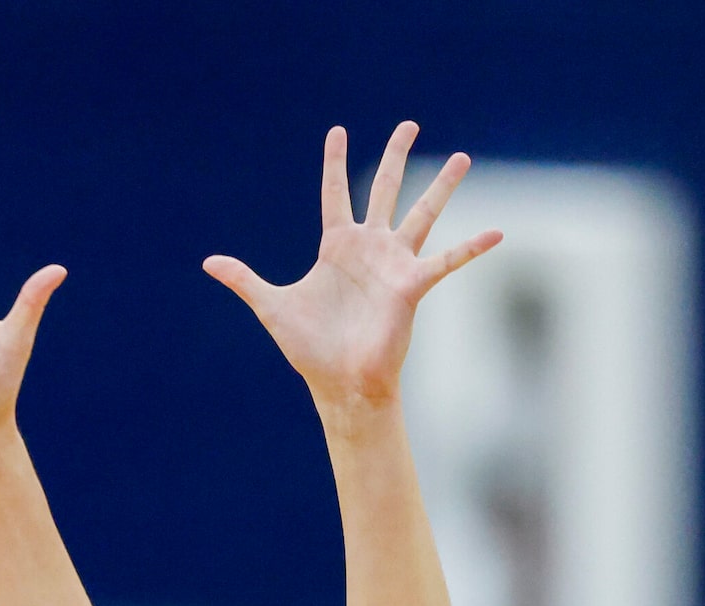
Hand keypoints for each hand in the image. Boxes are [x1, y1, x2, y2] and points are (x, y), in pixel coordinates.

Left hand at [204, 123, 497, 415]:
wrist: (338, 382)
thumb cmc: (310, 348)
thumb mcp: (271, 305)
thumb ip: (244, 279)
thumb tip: (208, 262)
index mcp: (336, 247)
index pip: (336, 194)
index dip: (336, 164)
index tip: (338, 131)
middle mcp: (369, 249)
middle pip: (384, 190)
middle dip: (395, 156)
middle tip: (409, 124)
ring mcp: (393, 265)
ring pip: (422, 214)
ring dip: (442, 186)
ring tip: (463, 157)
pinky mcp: (412, 286)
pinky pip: (447, 261)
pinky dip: (471, 248)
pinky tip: (497, 233)